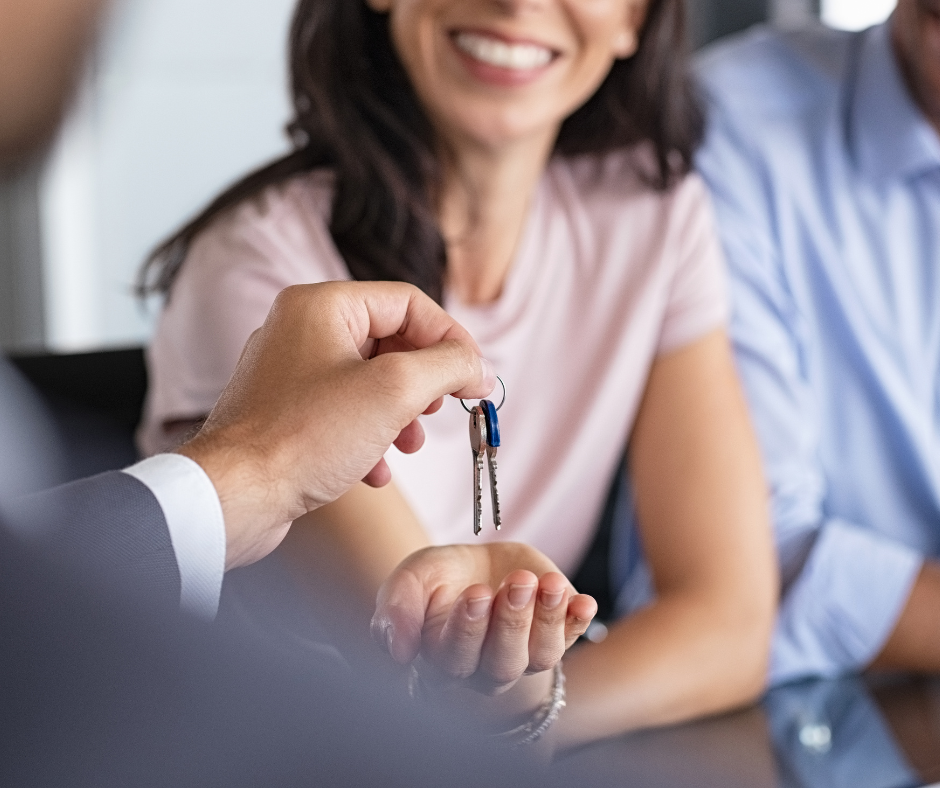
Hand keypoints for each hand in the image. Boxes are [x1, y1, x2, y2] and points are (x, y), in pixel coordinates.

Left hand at [177, 281, 494, 569]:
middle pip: (391, 341)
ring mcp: (291, 373)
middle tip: (441, 410)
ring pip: (370, 381)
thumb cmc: (305, 437)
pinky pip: (345, 414)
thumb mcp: (394, 391)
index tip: (476, 379)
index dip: (451, 339)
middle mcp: (302, 330)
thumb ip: (448, 367)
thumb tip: (479, 367)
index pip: (409, 303)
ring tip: (410, 444)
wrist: (236, 496)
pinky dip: (370, 438)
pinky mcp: (287, 413)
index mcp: (322, 305)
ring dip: (401, 414)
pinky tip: (377, 472)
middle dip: (424, 382)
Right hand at [371, 543, 596, 695]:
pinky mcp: (555, 634)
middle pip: (502, 662)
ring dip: (549, 619)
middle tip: (516, 582)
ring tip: (549, 583)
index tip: (476, 593)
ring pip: (541, 654)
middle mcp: (485, 668)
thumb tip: (398, 652)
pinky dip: (579, 620)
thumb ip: (395, 611)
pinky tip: (583, 601)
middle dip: (512, 621)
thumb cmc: (434, 580)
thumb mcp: (408, 582)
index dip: (468, 628)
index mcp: (444, 660)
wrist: (471, 565)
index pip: (456, 657)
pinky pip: (572, 636)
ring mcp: (525, 654)